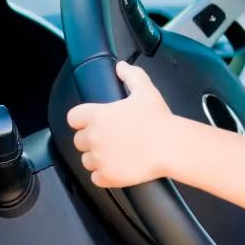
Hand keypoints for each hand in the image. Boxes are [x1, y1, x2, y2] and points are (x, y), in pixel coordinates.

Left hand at [67, 61, 174, 187]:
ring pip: (86, 160)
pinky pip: (95, 178)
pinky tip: (117, 168)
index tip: (93, 122)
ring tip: (115, 154)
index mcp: (96, 115)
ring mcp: (99, 159)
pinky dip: (104, 175)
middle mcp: (93, 137)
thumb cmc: (159, 120)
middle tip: (110, 139)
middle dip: (91, 140)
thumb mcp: (145, 90)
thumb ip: (131, 75)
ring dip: (97, 158)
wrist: (171, 147)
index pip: (73, 118)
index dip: (83, 120)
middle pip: (79, 141)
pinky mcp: (107, 177)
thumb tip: (121, 67)